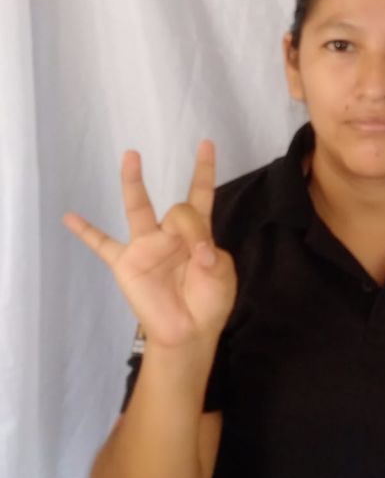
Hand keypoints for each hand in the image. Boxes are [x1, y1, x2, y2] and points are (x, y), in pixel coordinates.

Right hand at [62, 140, 236, 349]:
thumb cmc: (209, 302)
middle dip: (189, 222)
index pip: (200, 195)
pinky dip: (86, 232)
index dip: (204, 170)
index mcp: (197, 233)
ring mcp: (146, 246)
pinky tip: (69, 218)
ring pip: (138, 209)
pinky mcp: (127, 264)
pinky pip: (103, 245)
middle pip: (179, 210)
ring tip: (131, 157)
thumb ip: (210, 253)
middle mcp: (169, 233)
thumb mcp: (221, 273)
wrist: (189, 333)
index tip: (206, 144)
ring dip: (134, 183)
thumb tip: (197, 249)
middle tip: (195, 247)